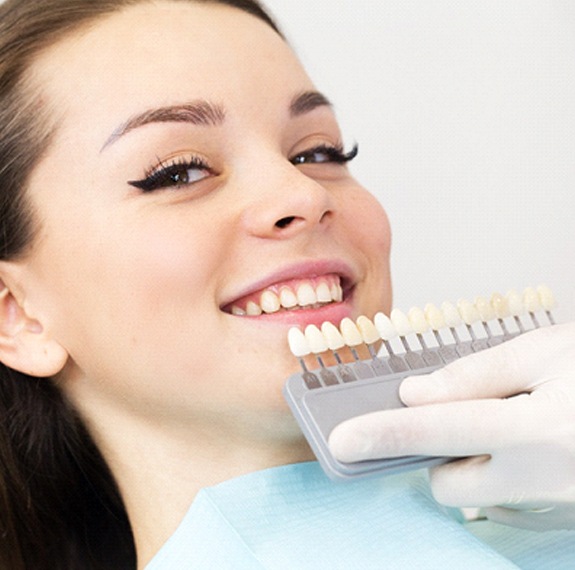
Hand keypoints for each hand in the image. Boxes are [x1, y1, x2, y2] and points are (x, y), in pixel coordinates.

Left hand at [328, 322, 574, 529]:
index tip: (341, 440)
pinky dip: (503, 473)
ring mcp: (558, 507)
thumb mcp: (546, 353)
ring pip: (479, 494)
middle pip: (450, 483)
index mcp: (538, 433)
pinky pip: (510, 500)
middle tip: (466, 415)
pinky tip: (533, 443)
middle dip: (441, 453)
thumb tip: (416, 396)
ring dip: (475, 462)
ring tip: (513, 423)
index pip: (437, 433)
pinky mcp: (565, 517)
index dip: (383, 435)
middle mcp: (545, 481)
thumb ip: (475, 375)